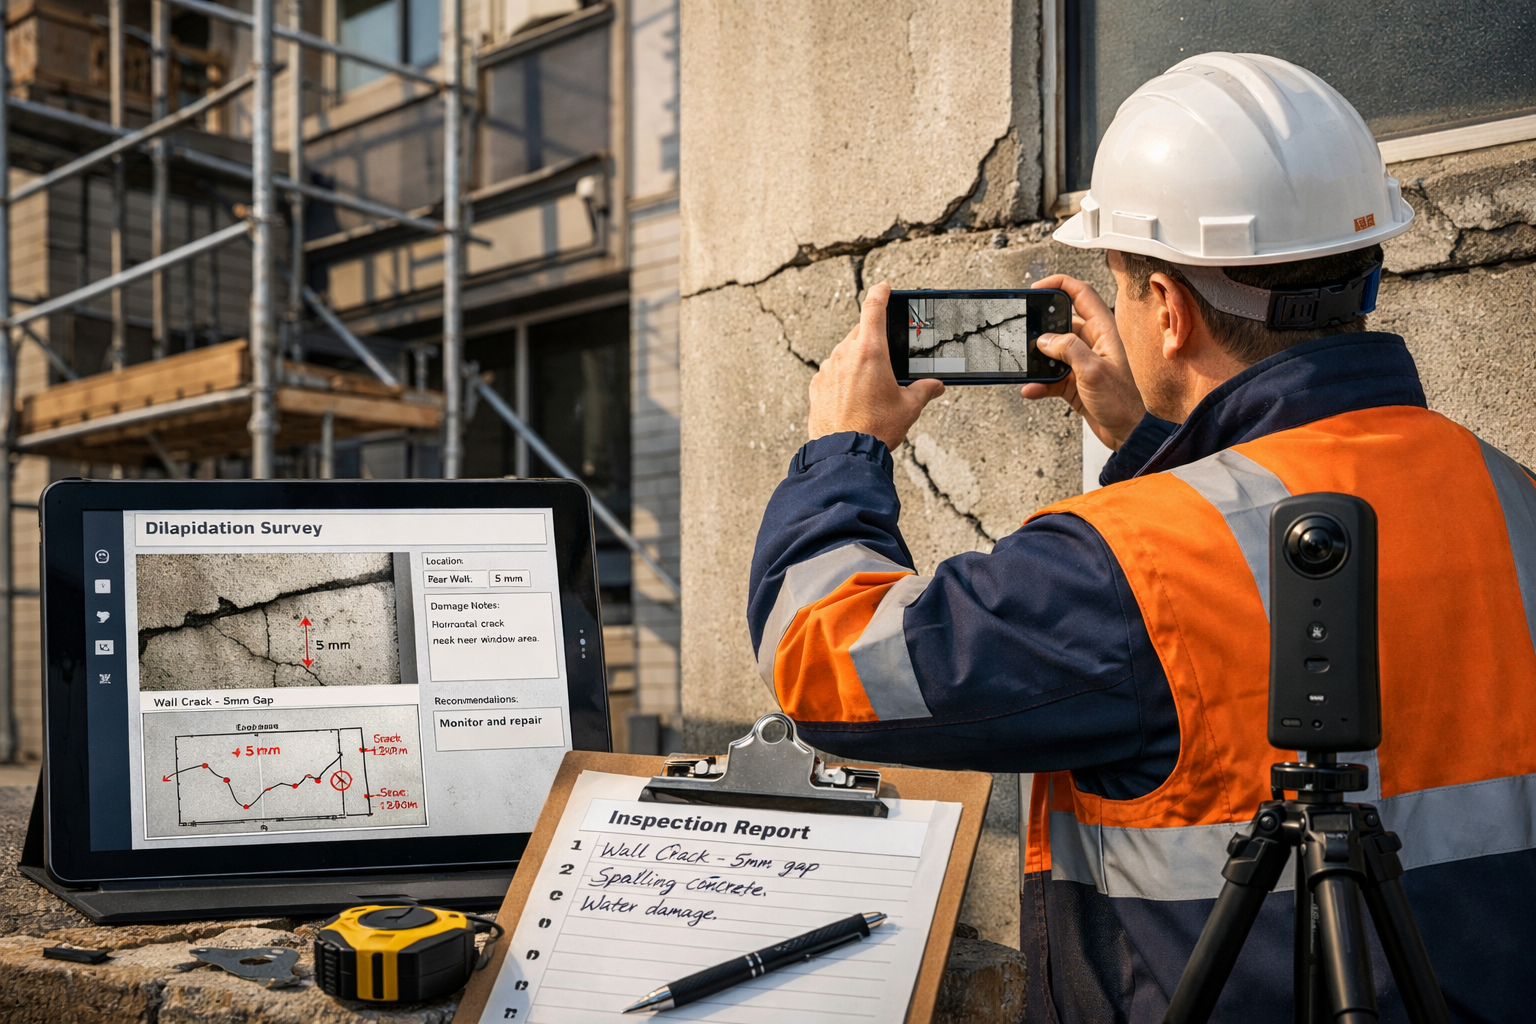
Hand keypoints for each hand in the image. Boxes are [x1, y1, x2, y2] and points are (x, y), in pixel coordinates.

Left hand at [808, 282, 945, 450]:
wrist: (844, 453)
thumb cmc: (877, 428)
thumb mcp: (909, 407)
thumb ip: (924, 390)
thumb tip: (936, 386)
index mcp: (871, 351)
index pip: (873, 307)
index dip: (881, 293)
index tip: (884, 287)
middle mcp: (845, 354)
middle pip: (860, 332)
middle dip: (874, 339)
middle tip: (886, 357)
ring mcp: (827, 369)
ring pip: (845, 353)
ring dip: (857, 360)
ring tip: (870, 386)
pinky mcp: (816, 385)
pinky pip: (832, 372)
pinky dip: (842, 377)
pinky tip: (853, 397)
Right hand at [1022, 274, 1145, 449]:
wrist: (1126, 434)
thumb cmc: (1121, 402)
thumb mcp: (1093, 370)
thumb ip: (1068, 349)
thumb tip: (1045, 340)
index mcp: (1104, 330)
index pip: (1081, 295)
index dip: (1059, 285)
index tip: (1037, 288)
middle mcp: (1093, 343)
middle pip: (1061, 323)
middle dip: (1041, 327)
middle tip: (1023, 330)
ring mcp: (1082, 363)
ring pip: (1052, 351)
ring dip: (1038, 360)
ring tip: (1026, 365)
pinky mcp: (1074, 382)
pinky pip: (1050, 376)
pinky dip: (1039, 383)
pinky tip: (1031, 389)